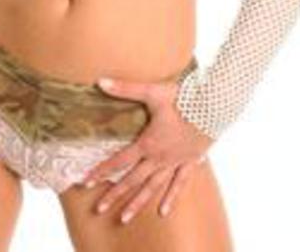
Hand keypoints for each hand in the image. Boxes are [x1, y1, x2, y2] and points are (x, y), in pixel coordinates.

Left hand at [79, 72, 213, 223]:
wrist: (214, 106)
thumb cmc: (183, 98)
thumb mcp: (152, 91)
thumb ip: (126, 88)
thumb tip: (101, 81)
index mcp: (148, 143)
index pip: (120, 160)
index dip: (102, 170)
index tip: (86, 181)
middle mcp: (159, 157)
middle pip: (133, 180)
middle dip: (115, 194)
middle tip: (99, 209)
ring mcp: (175, 162)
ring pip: (153, 187)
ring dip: (137, 202)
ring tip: (124, 218)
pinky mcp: (190, 162)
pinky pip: (179, 184)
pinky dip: (171, 197)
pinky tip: (163, 211)